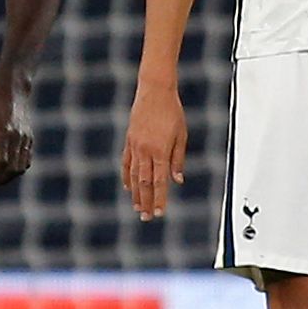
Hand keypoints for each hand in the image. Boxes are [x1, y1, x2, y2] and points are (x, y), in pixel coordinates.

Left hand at [0, 67, 38, 190]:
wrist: (13, 87)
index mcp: (4, 132)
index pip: (2, 163)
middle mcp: (18, 137)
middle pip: (13, 169)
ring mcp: (26, 138)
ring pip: (21, 167)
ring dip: (8, 177)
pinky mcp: (30, 138)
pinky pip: (26, 160)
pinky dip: (16, 169)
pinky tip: (4, 171)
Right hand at [121, 77, 186, 219]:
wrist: (155, 91)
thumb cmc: (172, 111)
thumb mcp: (181, 135)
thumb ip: (178, 159)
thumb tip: (177, 180)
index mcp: (160, 150)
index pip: (160, 182)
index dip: (159, 199)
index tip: (159, 213)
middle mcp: (145, 150)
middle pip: (144, 183)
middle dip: (145, 202)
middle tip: (146, 217)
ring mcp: (135, 146)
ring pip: (134, 175)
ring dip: (135, 193)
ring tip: (137, 207)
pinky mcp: (129, 140)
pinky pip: (126, 162)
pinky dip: (126, 176)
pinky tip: (127, 187)